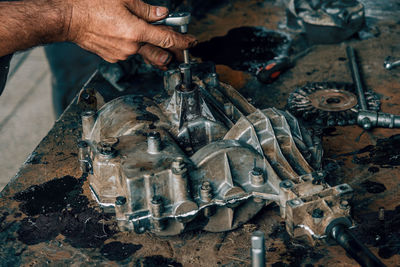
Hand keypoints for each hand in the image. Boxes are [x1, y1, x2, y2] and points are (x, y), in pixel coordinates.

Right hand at [65, 0, 196, 66]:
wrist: (68, 19)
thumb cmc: (91, 6)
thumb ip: (146, 9)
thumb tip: (163, 15)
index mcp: (136, 32)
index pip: (167, 40)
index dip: (183, 42)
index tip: (192, 43)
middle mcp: (131, 47)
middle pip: (159, 54)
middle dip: (172, 53)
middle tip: (178, 51)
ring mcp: (122, 55)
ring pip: (143, 52)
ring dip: (151, 47)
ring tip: (152, 40)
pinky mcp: (113, 58)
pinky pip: (130, 53)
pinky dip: (134, 46)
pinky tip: (129, 37)